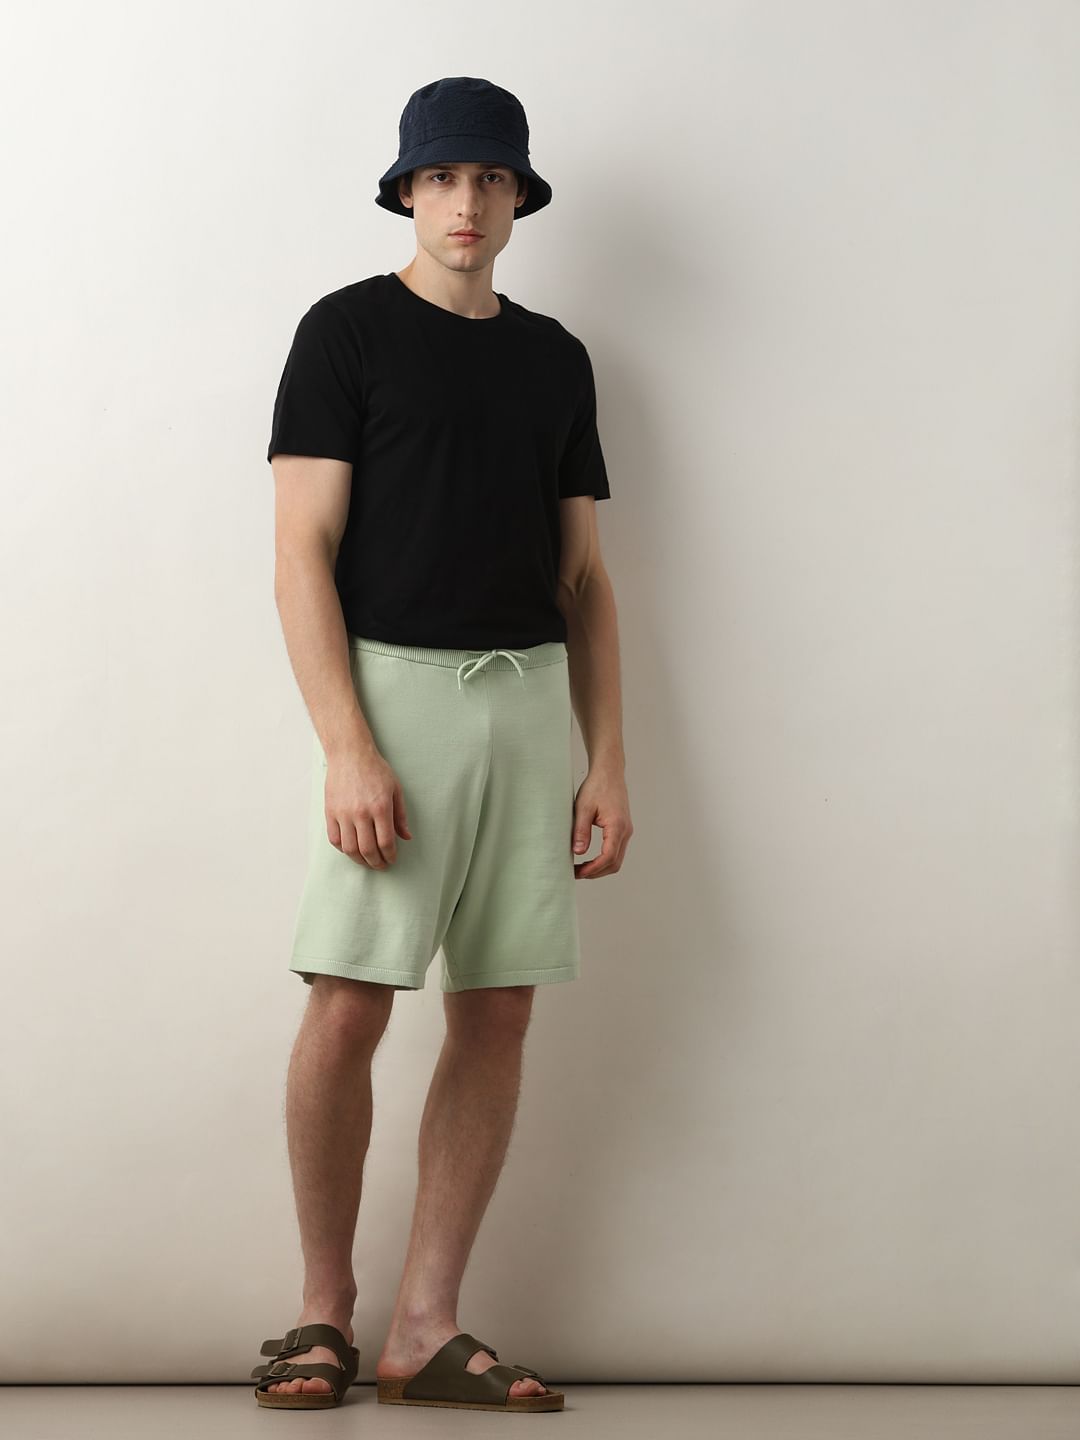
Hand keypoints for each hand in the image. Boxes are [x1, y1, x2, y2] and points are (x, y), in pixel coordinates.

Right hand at [324, 748, 411, 867]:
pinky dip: (343, 849)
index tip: (391, 859)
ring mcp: (343, 813)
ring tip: (367, 861)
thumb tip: (406, 837)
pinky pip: (335, 839)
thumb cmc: (375, 770)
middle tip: (381, 865)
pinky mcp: (330, 812)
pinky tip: (351, 849)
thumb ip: (401, 816)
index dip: (390, 856)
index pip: (386, 842)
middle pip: (368, 849)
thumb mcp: (396, 789)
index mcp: (380, 808)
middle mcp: (361, 813)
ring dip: (359, 860)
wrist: (350, 754)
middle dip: (376, 862)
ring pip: (350, 848)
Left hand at [571, 766, 631, 877]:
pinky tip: (589, 859)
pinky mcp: (623, 829)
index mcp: (617, 826)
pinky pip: (616, 851)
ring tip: (580, 869)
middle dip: (596, 872)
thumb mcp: (583, 808)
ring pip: (617, 860)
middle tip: (576, 874)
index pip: (608, 857)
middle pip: (614, 863)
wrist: (609, 772)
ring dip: (600, 868)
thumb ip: (581, 830)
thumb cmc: (596, 786)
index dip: (593, 869)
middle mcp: (626, 831)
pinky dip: (604, 860)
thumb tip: (578, 852)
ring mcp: (626, 831)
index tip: (577, 873)